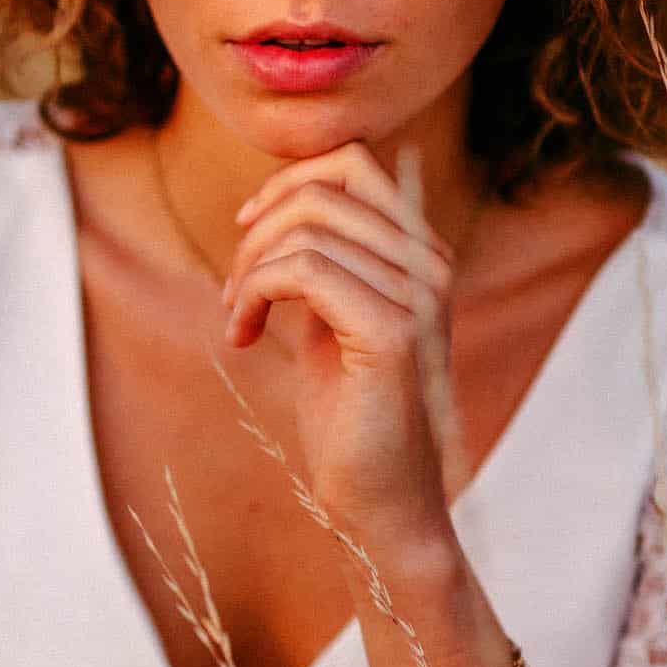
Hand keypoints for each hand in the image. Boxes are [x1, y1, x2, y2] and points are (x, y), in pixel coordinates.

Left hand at [223, 140, 460, 547]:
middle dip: (258, 233)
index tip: (247, 229)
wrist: (381, 503)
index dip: (286, 182)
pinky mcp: (393, 332)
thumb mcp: (332, 319)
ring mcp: (419, 295)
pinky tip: (243, 337)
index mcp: (422, 255)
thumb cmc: (351, 418)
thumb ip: (324, 261)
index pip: (352, 164)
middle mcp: (432, 265)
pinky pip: (304, 270)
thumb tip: (279, 202)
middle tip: (234, 294)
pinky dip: (254, 294)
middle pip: (323, 189)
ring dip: (249, 270)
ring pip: (307, 229)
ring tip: (238, 319)